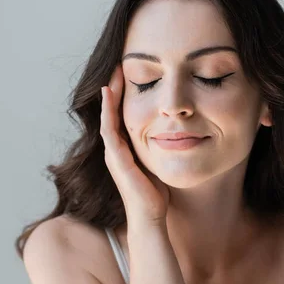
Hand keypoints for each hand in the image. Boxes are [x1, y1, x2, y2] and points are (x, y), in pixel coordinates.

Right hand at [99, 64, 170, 226]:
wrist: (151, 218)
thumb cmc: (156, 194)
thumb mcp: (158, 162)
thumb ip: (160, 146)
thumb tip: (176, 131)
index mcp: (125, 149)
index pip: (120, 116)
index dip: (122, 95)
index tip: (128, 74)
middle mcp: (115, 149)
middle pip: (111, 112)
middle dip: (114, 89)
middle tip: (118, 65)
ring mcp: (113, 154)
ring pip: (107, 117)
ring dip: (109, 94)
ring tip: (113, 73)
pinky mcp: (116, 159)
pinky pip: (109, 129)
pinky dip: (108, 110)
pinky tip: (109, 93)